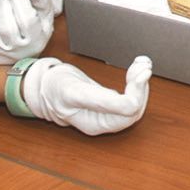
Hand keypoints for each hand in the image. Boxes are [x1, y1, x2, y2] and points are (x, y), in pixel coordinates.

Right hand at [17, 55, 152, 135]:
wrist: (46, 88)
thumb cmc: (54, 89)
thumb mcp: (73, 91)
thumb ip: (99, 99)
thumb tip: (129, 103)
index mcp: (95, 124)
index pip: (127, 114)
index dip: (138, 93)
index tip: (142, 73)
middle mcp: (104, 123)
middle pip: (134, 112)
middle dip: (142, 87)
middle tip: (143, 66)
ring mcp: (108, 116)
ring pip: (136, 105)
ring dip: (142, 84)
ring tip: (141, 64)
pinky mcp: (111, 106)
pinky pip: (131, 99)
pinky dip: (138, 83)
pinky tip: (138, 68)